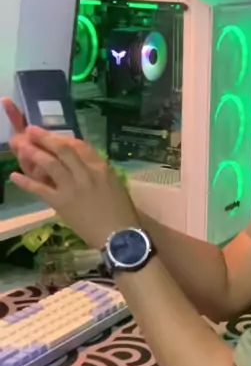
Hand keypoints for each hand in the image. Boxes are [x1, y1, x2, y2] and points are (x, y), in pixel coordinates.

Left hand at [2, 100, 138, 248]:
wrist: (119, 236)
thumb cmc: (122, 212)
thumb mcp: (114, 184)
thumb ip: (97, 172)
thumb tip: (80, 165)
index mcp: (101, 167)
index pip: (79, 146)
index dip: (62, 138)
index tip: (53, 137)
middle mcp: (85, 173)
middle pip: (62, 149)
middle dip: (45, 137)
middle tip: (31, 130)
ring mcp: (72, 188)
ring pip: (50, 164)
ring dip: (34, 153)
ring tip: (21, 146)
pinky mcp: (61, 203)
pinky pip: (40, 189)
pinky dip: (25, 182)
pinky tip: (13, 176)